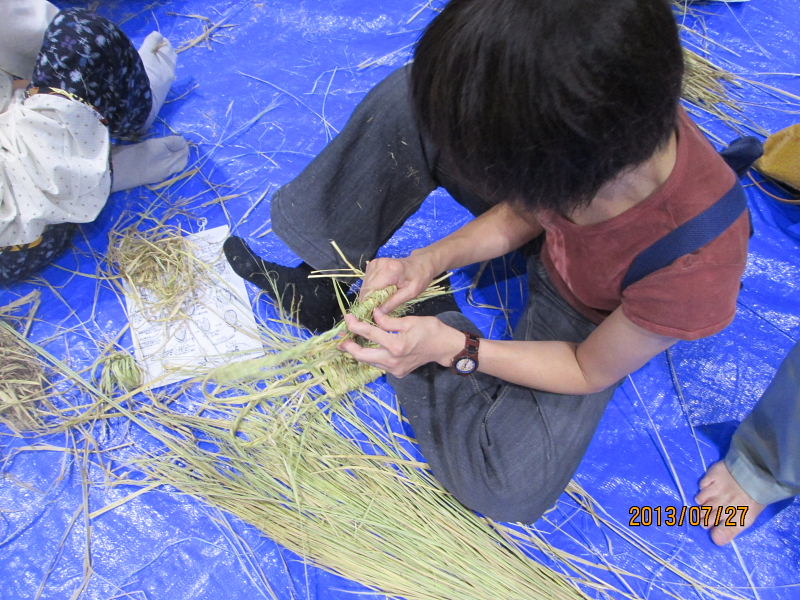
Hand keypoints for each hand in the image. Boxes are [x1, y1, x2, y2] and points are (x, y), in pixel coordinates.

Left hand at [339, 310, 463, 377]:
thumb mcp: (410, 321)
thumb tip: (373, 315)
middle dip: (349, 347)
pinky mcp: (398, 373)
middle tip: (341, 339)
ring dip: (359, 352)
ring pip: (369, 362)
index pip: (369, 334)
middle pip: (362, 355)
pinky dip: (372, 356)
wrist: (445, 347)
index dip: (355, 325)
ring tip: (352, 341)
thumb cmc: (431, 330)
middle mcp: (393, 360)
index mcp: (397, 345)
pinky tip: (369, 347)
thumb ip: (388, 320)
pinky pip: (379, 364)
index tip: (348, 318)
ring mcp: (395, 369)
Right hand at [360, 252, 437, 313]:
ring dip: (371, 295)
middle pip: (366, 288)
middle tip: (379, 309)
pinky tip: (382, 291)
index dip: (369, 304)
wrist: (421, 264)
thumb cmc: (419, 277)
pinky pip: (367, 281)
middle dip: (370, 301)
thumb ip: (392, 303)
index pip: (370, 291)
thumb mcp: (410, 293)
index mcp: (389, 270)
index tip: (373, 314)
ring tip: (383, 299)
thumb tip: (377, 313)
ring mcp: (375, 263)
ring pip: (365, 286)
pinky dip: (372, 289)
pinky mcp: (373, 264)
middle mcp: (379, 264)